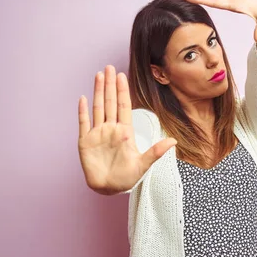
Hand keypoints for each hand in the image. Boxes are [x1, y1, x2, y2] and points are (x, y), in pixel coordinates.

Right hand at [78, 66, 176, 194]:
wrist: (108, 189)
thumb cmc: (126, 178)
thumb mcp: (143, 165)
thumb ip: (156, 152)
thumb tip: (174, 141)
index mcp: (125, 132)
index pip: (124, 106)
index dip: (123, 91)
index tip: (122, 76)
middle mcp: (111, 129)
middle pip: (110, 102)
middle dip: (110, 85)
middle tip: (109, 67)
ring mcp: (97, 133)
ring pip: (97, 108)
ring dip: (98, 92)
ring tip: (98, 76)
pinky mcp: (85, 141)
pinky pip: (83, 123)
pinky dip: (82, 111)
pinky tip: (83, 98)